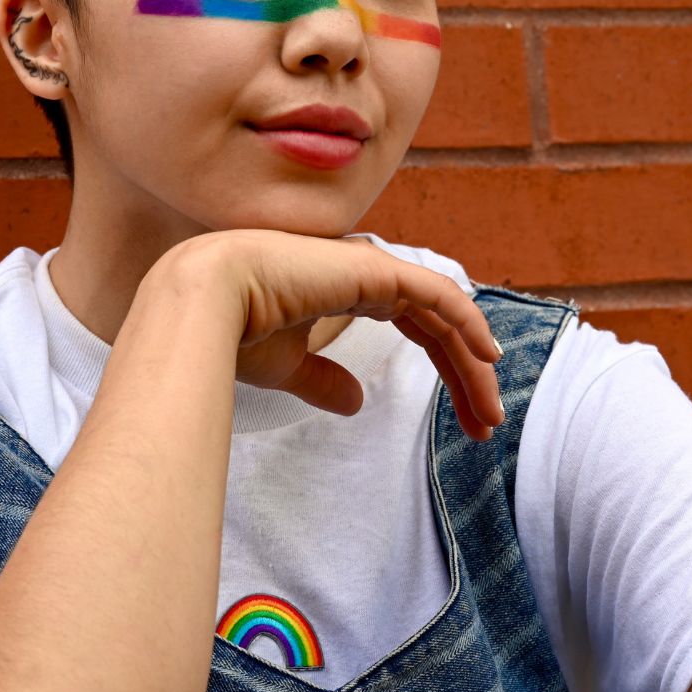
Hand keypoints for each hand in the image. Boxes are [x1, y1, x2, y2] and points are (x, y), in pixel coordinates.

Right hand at [159, 229, 505, 440]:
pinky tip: (488, 357)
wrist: (200, 306)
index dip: (449, 368)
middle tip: (488, 424)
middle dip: (467, 375)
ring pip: (445, 314)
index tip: (470, 417)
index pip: (417, 326)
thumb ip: (323, 380)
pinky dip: (468, 323)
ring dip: (473, 363)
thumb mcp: (287, 367)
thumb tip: (355, 403)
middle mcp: (366, 273)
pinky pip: (438, 296)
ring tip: (491, 413)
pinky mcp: (374, 270)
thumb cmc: (230, 333)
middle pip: (439, 324)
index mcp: (346, 288)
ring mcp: (372, 267)